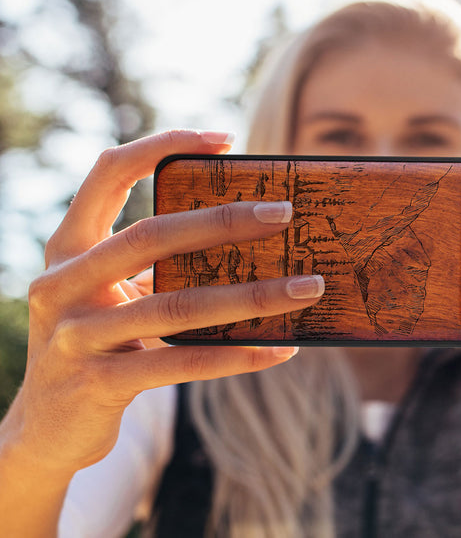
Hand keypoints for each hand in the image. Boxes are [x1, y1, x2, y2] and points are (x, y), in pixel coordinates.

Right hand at [3, 130, 323, 478]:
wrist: (46, 428)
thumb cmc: (98, 341)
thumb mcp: (112, 293)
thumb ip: (155, 264)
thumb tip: (247, 235)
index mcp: (68, 247)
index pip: (108, 172)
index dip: (162, 145)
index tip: (225, 139)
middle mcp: (62, 284)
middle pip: (152, 235)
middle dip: (224, 220)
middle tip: (285, 212)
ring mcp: (76, 336)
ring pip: (178, 305)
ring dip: (253, 296)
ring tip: (307, 288)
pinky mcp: (98, 384)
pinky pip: (183, 363)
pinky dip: (237, 355)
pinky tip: (281, 349)